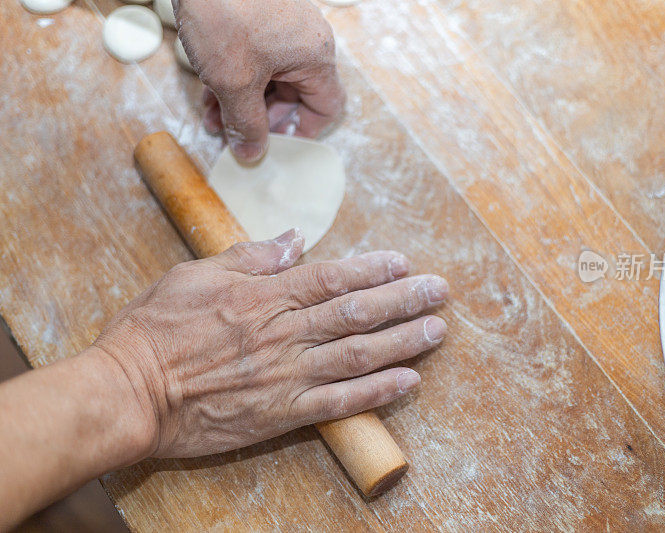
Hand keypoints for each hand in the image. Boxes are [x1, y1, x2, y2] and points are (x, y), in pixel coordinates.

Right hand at [93, 229, 447, 457]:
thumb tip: (292, 239)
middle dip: (404, 299)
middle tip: (439, 291)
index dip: (374, 269)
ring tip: (437, 330)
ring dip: (402, 341)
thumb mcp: (196, 274)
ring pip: (358, 354)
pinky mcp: (282, 413)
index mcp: (264, 296)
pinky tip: (408, 381)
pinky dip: (377, 392)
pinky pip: (340, 403)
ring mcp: (287, 375)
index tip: (404, 262)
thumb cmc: (154, 330)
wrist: (129, 393)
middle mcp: (285, 333)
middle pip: (357, 312)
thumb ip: (250, 257)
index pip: (333, 277)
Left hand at [176, 0, 345, 161]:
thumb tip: (252, 153)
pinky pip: (256, 58)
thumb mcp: (233, 81)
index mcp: (314, 56)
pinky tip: (209, 92)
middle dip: (262, 119)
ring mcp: (283, 25)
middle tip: (236, 137)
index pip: (325, 106)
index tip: (278, 147)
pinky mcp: (260, 16)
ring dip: (243, 103)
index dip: (303, 132)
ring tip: (213, 120)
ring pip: (270, 77)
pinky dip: (237, 78)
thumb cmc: (224, 12)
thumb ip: (246, 123)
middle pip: (294, 94)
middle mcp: (306, 40)